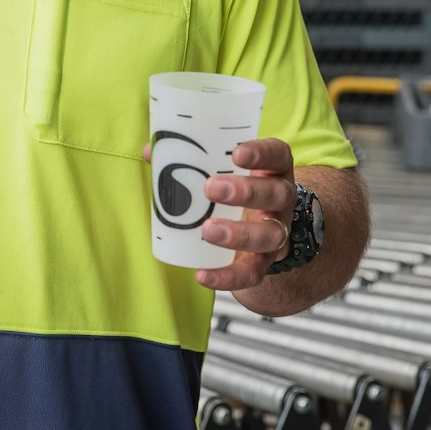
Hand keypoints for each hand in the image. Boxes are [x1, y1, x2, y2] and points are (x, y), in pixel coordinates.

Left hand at [195, 138, 294, 290]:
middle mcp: (280, 200)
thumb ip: (188, 157)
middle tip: (211, 189)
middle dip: (246, 192)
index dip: (261, 152)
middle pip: (276, 193)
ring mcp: (276, 232)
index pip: (277, 154)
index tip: (237, 153)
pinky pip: (252, 273)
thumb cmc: (234, 187)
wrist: (259, 228)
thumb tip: (150, 152)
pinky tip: (203, 275)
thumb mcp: (221, 169)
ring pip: (269, 235)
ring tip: (207, 230)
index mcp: (272, 169)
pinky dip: (229, 277)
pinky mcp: (263, 262)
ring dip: (239, 234)